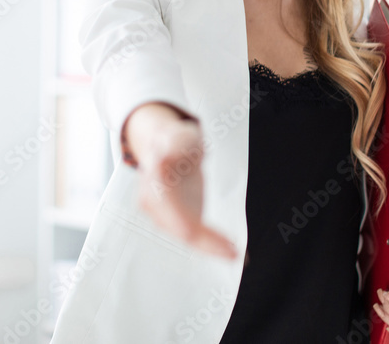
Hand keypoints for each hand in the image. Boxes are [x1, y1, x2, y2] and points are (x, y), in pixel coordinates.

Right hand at [124, 104, 237, 259]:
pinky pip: (195, 235)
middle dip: (206, 244)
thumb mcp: (176, 136)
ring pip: (189, 237)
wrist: (165, 144)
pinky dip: (212, 245)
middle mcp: (155, 205)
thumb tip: (163, 155)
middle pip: (181, 230)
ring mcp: (165, 214)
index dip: (187, 227)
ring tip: (235, 253)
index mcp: (153, 185)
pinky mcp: (179, 219)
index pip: (170, 211)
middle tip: (233, 252)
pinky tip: (230, 251)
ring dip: (211, 248)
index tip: (201, 237)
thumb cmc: (172, 140)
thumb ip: (173, 145)